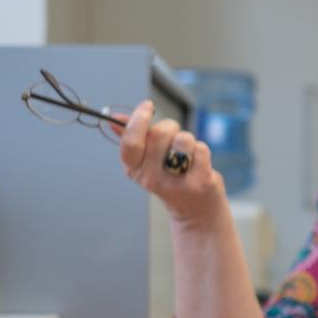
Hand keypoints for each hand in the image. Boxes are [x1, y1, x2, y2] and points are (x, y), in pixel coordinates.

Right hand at [115, 100, 225, 223]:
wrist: (194, 211)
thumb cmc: (170, 177)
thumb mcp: (147, 161)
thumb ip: (132, 139)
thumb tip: (115, 119)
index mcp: (135, 170)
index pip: (130, 142)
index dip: (138, 119)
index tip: (147, 106)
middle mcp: (151, 178)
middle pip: (159, 133)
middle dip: (170, 127)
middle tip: (173, 138)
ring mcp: (176, 182)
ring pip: (183, 139)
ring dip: (187, 140)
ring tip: (186, 156)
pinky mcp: (199, 182)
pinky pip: (201, 149)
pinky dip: (201, 152)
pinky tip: (197, 165)